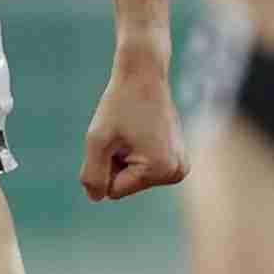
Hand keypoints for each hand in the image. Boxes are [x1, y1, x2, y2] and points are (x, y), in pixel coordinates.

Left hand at [82, 46, 187, 202]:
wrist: (143, 76)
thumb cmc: (119, 105)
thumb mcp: (97, 141)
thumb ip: (93, 174)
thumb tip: (96, 198)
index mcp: (160, 170)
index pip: (114, 191)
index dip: (105, 165)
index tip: (116, 139)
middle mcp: (177, 172)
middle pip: (126, 186)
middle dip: (116, 163)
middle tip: (124, 134)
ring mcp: (180, 167)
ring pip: (133, 178)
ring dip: (124, 158)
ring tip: (132, 132)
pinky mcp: (177, 159)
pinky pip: (143, 169)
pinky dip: (134, 154)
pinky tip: (141, 132)